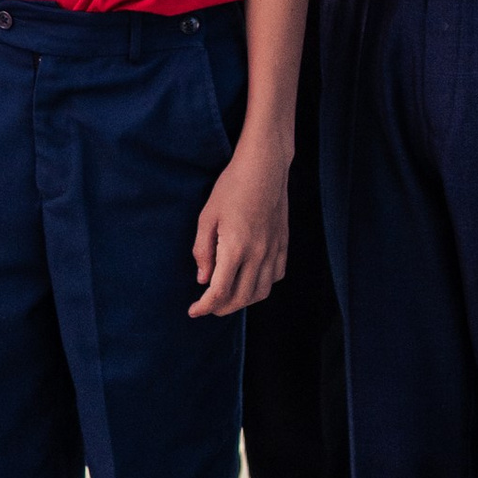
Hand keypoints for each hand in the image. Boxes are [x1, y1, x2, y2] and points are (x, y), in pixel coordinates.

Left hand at [192, 140, 288, 315]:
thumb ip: (202, 251)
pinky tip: (251, 280)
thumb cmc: (232, 186)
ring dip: (243, 301)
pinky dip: (262, 286)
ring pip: (261, 292)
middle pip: (241, 298)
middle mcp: (258, 253)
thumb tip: (202, 280)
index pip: (219, 292)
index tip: (193, 311)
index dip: (205, 307)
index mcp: (235, 247)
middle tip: (207, 307)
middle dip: (221, 309)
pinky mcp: (283, 243)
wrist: (264, 166)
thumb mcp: (207, 216)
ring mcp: (274, 249)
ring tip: (228, 298)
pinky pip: (276, 276)